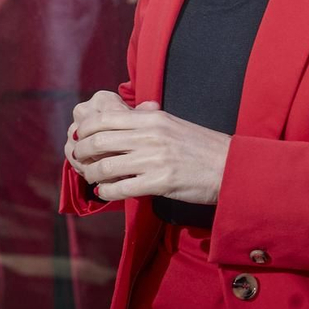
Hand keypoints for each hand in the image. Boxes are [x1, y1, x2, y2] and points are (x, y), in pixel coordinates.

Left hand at [65, 91, 229, 203]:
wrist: (230, 167)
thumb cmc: (200, 146)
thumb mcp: (172, 123)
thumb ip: (147, 119)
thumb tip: (124, 115)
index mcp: (151, 117)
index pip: (104, 119)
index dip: (84, 130)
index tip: (79, 138)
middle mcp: (149, 135)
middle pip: (98, 141)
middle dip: (82, 152)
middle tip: (78, 159)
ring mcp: (154, 159)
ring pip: (105, 166)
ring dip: (91, 174)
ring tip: (91, 177)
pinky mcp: (160, 182)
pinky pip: (122, 188)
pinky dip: (107, 192)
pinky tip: (105, 193)